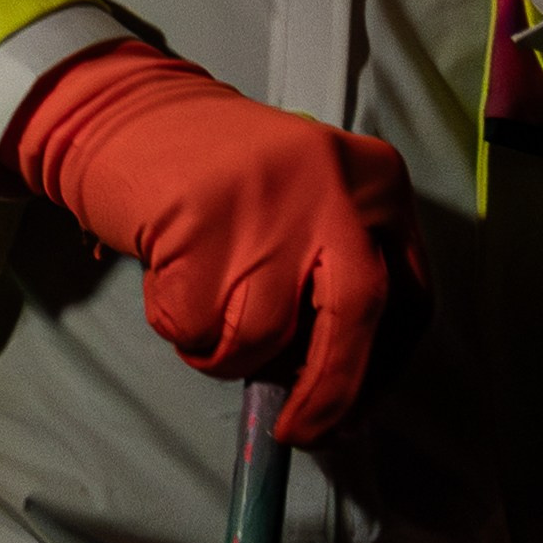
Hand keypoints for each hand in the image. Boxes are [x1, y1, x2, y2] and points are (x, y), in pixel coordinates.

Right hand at [13, 39, 428, 444]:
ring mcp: (265, 201)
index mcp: (375, 178)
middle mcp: (332, 182)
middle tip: (298, 432)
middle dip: (330, 390)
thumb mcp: (309, 204)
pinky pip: (194, 326)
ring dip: (225, 351)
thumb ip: (336, 280)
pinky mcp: (198, 220)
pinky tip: (171, 273)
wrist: (132, 110)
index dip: (382, 371)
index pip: (410, 298)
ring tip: (204, 301)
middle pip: (357, 316)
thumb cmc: (228, 177)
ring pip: (261, 334)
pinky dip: (177, 323)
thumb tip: (349, 404)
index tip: (353, 413)